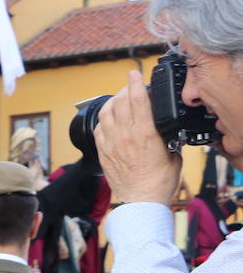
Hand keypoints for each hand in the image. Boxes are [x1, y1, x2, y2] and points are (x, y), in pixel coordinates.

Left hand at [94, 70, 181, 204]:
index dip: (134, 82)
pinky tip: (109, 120)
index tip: (133, 73)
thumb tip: (165, 126)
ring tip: (119, 101)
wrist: (141, 199)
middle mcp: (125, 135)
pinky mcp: (103, 152)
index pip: (137, 99)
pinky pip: (98, 129)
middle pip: (120, 102)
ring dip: (112, 102)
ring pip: (106, 113)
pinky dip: (103, 120)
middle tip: (129, 87)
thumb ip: (166, 135)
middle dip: (124, 90)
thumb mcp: (173, 152)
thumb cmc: (159, 180)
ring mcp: (111, 143)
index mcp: (145, 132)